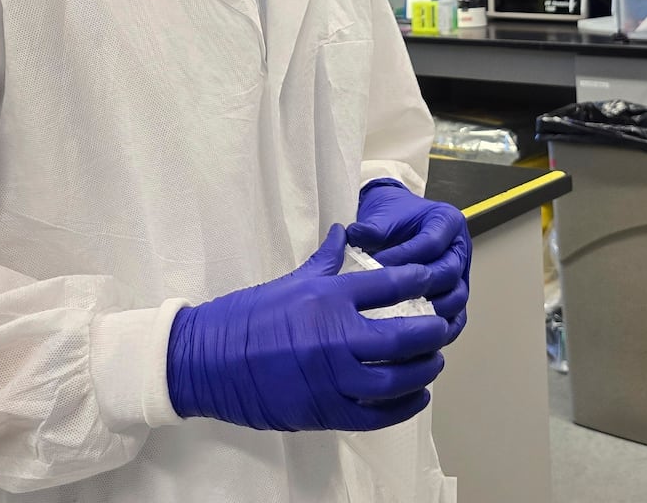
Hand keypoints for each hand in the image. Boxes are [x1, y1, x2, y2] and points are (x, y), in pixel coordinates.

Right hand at [166, 225, 450, 432]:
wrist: (205, 361)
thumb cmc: (246, 317)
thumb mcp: (289, 281)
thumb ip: (326, 261)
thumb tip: (345, 232)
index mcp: (326, 298)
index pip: (388, 286)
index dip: (417, 281)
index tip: (431, 279)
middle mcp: (333, 337)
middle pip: (401, 336)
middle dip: (430, 332)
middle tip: (441, 326)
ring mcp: (330, 377)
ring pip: (394, 378)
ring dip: (422, 370)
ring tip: (434, 362)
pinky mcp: (322, 411)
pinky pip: (374, 414)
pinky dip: (402, 407)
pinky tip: (417, 396)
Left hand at [346, 180, 470, 341]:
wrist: (397, 224)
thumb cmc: (393, 219)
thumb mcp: (381, 215)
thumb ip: (371, 227)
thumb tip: (355, 236)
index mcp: (446, 221)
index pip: (430, 244)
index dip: (403, 258)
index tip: (377, 267)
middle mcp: (459, 248)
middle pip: (447, 272)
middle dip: (417, 287)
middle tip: (388, 298)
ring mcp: (460, 275)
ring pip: (456, 298)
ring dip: (431, 312)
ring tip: (404, 321)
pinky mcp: (455, 298)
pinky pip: (455, 319)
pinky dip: (439, 332)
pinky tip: (418, 342)